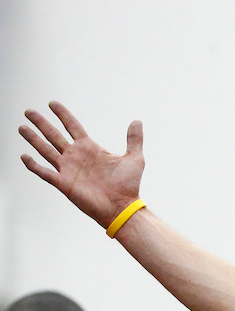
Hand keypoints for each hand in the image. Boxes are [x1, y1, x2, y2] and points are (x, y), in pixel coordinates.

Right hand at [19, 101, 144, 227]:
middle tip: (28, 111)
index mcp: (90, 148)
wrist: (123, 207)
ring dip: (33, 139)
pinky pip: (44, 172)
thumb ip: (134, 139)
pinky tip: (24, 156)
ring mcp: (68, 169)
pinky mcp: (64, 183)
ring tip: (21, 127)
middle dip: (41, 123)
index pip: (72, 126)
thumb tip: (137, 120)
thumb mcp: (134, 159)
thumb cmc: (129, 186)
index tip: (52, 103)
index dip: (62, 114)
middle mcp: (76, 156)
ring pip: (45, 150)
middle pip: (54, 135)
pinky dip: (33, 165)